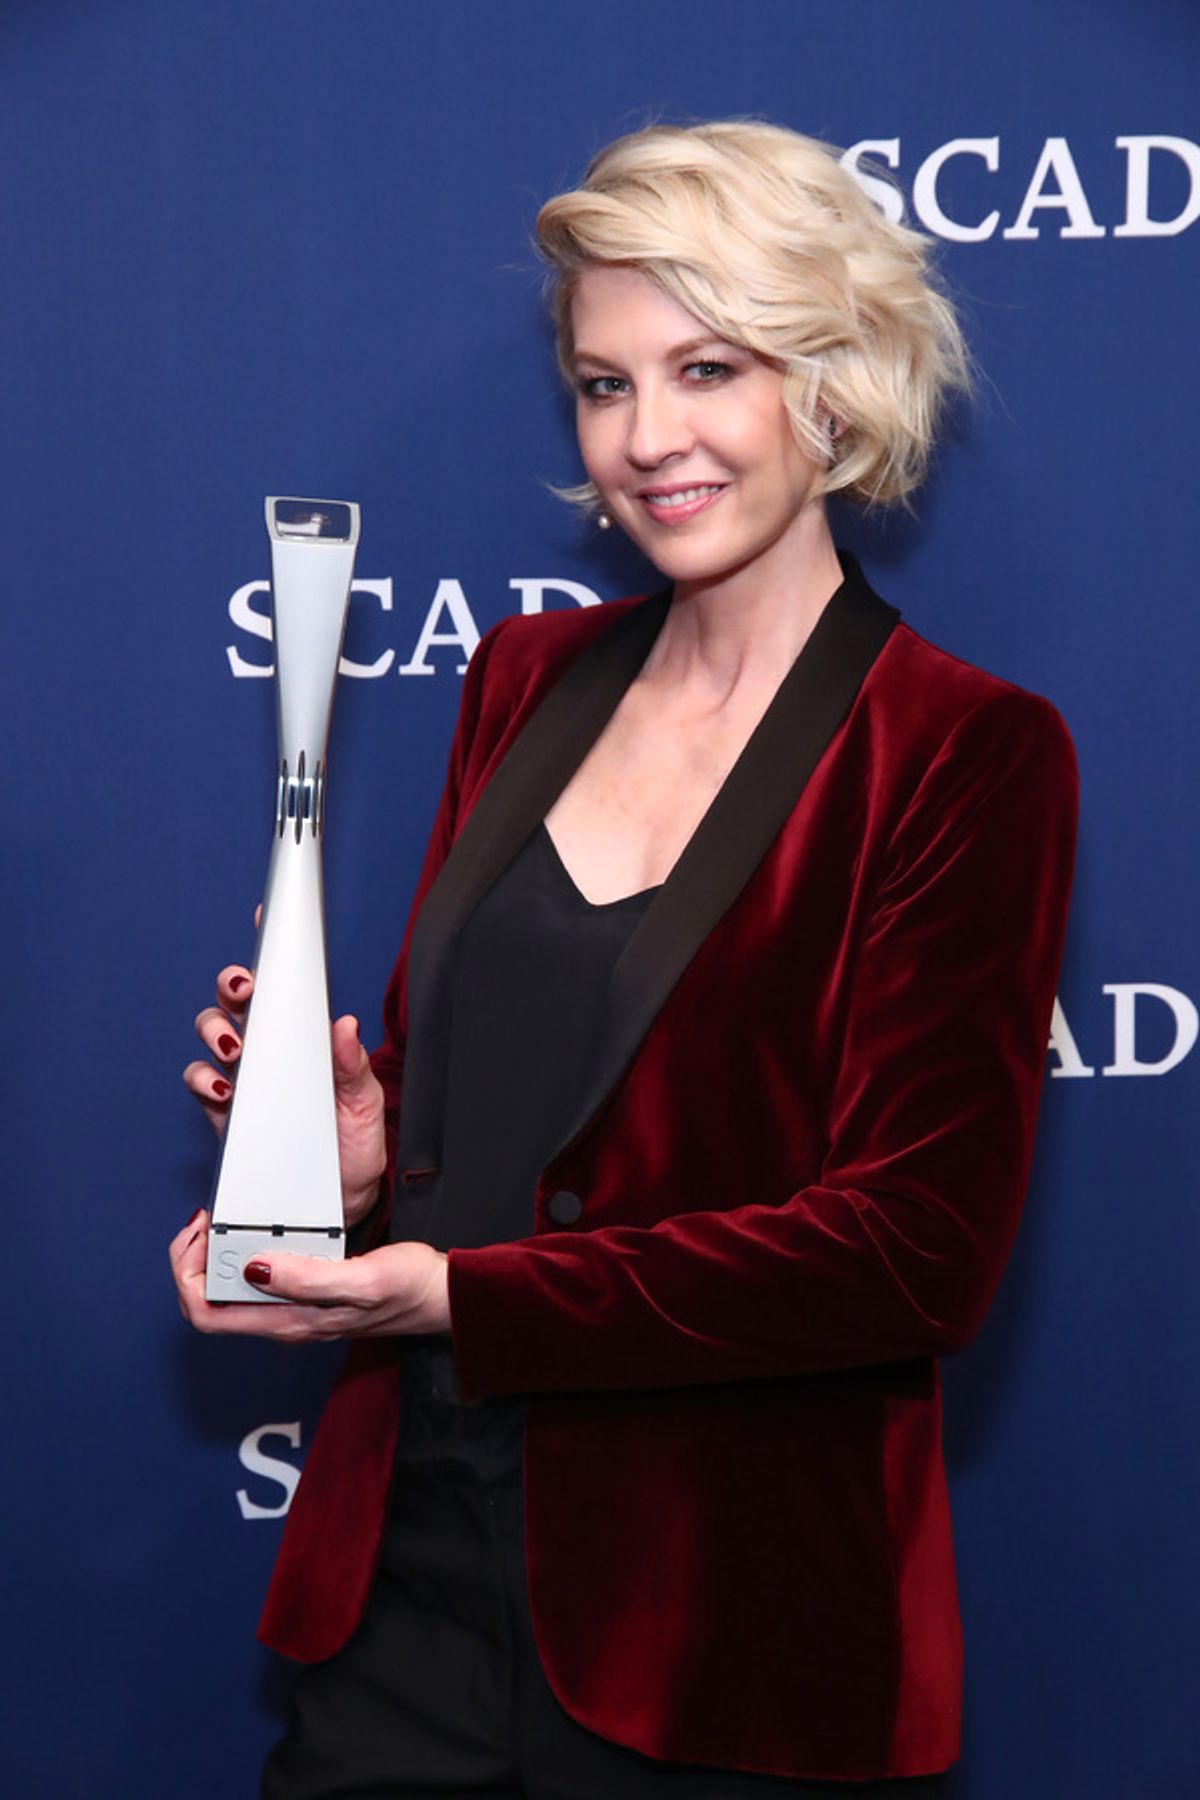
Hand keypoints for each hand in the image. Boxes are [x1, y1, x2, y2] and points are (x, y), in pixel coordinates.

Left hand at [169, 1209, 449, 1340]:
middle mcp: (283, 1321)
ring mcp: (293, 1310)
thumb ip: (308, 1278)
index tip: (200, 1236)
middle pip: (208, 1304)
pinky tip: (253, 1231)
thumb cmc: (409, 1291)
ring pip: (228, 1293)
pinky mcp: (305, 1293)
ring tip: (219, 1222)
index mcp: (288, 1323)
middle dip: (192, 1262)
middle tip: (202, 1222)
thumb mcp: (361, 1279)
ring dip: (213, 1258)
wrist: (441, 1296)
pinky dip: (241, 1254)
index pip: (206, 1315)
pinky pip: (255, 1281)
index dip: (188, 1276)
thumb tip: (256, 1269)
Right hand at [184, 961, 386, 1226]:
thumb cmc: (354, 1147)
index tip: (266, 917)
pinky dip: (205, 1079)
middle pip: (237, 1003)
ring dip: (216, 1031)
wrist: (338, 1201)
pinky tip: (225, 1089)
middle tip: (246, 992)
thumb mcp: (364, 1104)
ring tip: (235, 1048)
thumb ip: (353, 1066)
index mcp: (306, 1040)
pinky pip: (202, 1083)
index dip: (271, 950)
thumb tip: (345, 1025)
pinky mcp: (227, 1113)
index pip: (286, 987)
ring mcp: (246, 1080)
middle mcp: (272, 1052)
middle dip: (234, 986)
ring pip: (214, 1035)